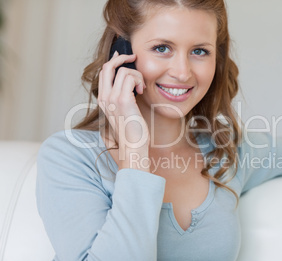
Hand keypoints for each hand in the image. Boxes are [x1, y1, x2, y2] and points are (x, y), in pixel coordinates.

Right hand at [98, 51, 149, 170]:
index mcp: (103, 100)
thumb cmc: (132, 133)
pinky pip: (130, 76)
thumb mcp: (124, 113)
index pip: (103, 73)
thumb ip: (123, 98)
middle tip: (134, 57)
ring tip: (141, 88)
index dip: (113, 61)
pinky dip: (139, 80)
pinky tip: (142, 91)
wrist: (132, 147)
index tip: (123, 56)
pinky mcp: (123, 100)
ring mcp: (112, 98)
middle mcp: (104, 97)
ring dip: (136, 75)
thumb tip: (129, 85)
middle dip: (121, 58)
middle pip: (107, 66)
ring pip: (122, 70)